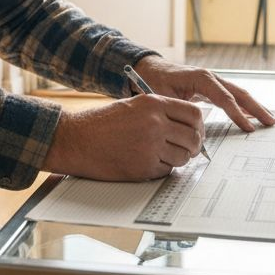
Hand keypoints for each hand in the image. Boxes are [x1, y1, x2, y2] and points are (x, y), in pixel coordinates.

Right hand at [42, 94, 204, 180]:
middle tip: (188, 149)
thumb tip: (187, 126)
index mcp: (154, 104)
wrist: (76, 140)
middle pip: (193, 137)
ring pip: (182, 157)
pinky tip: (148, 162)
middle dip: (193, 146)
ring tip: (165, 156)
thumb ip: (160, 113)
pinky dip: (162, 169)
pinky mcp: (143, 167)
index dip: (198, 126)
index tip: (195, 132)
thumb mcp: (133, 106)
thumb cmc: (101, 123)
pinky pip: (166, 170)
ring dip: (178, 159)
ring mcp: (150, 146)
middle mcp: (155, 123)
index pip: (193, 114)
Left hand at [131, 56, 274, 131]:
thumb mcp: (164, 98)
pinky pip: (232, 97)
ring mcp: (213, 81)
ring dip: (254, 107)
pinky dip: (243, 106)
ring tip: (268, 119)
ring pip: (239, 94)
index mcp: (201, 78)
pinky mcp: (211, 87)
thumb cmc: (154, 82)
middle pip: (239, 93)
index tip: (249, 128)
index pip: (225, 98)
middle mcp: (211, 77)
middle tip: (271, 122)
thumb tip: (195, 130)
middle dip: (256, 108)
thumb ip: (180, 112)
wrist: (150, 70)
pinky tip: (252, 116)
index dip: (238, 114)